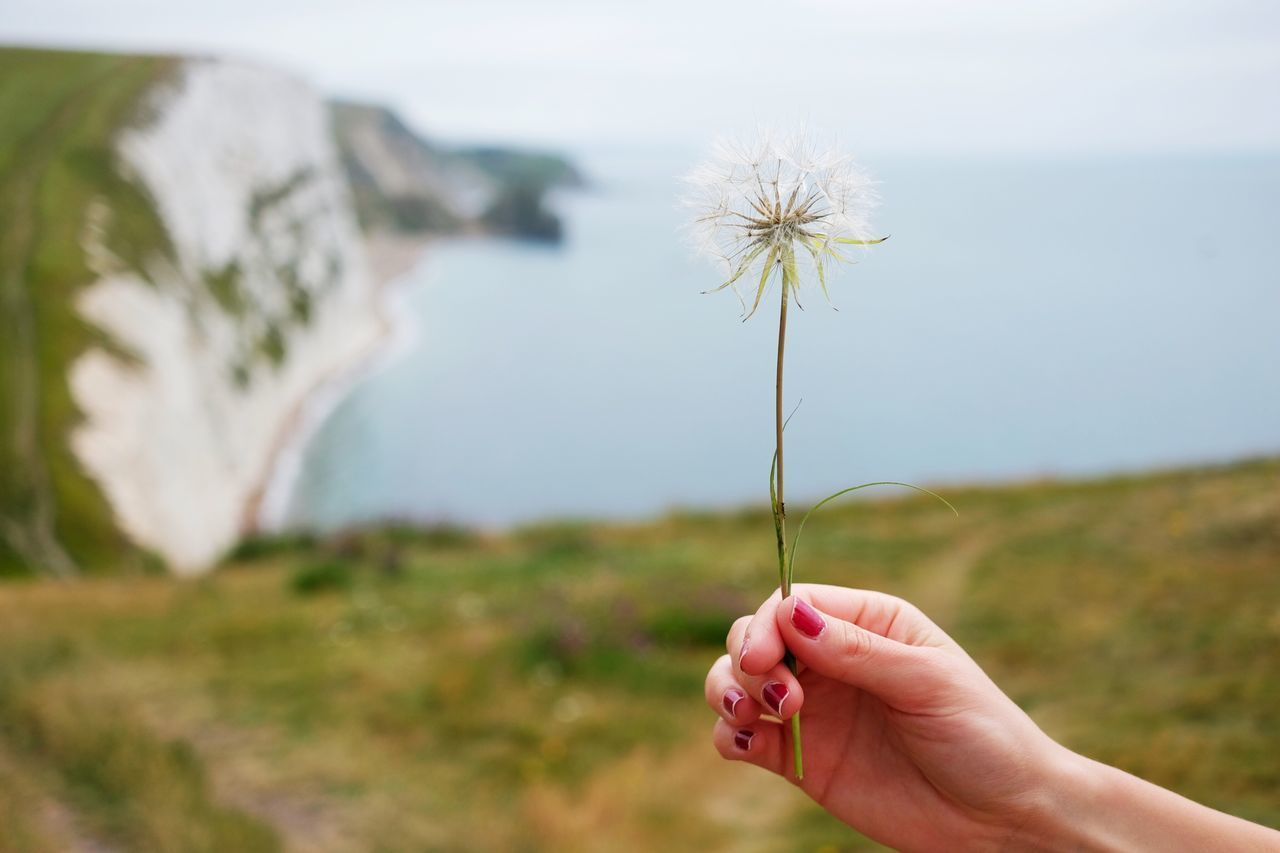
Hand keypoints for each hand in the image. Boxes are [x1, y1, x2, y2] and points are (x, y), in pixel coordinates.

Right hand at [704, 584, 1069, 849]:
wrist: (1001, 820)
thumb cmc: (981, 737)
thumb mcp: (927, 683)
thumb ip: (857, 651)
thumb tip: (789, 613)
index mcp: (867, 623)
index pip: (792, 603)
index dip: (766, 624)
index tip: (765, 658)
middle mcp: (831, 660)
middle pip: (754, 636)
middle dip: (748, 660)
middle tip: (780, 700)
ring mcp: (811, 710)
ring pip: (737, 681)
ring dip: (728, 690)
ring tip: (753, 716)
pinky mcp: (798, 759)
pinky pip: (741, 737)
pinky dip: (729, 735)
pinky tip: (748, 743)